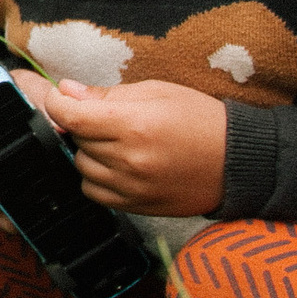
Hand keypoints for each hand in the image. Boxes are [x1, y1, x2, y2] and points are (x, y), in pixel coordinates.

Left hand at [35, 77, 226, 216]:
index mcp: (133, 125)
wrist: (239, 162)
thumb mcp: (157, 92)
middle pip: (76, 140)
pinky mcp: (137, 207)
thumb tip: (67, 91)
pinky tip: (117, 164)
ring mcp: (132, 188)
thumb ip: (107, 94)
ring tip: (116, 141)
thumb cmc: (202, 120)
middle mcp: (129, 160)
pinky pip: (95, 193)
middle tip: (104, 117)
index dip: (57, 103)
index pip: (70, 116)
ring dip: (89, 152)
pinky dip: (97, 177)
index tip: (60, 98)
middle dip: (81, 124)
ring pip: (81, 167)